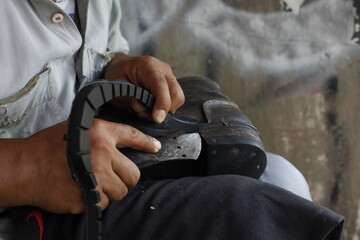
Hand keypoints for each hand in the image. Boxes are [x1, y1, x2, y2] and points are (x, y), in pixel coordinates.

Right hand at [7, 119, 159, 213]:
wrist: (25, 167)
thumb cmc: (48, 147)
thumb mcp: (77, 129)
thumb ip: (101, 136)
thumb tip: (121, 148)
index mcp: (101, 133)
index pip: (132, 136)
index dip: (147, 143)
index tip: (155, 147)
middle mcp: (102, 152)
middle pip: (133, 174)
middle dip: (125, 179)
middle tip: (110, 178)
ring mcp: (97, 175)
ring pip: (121, 192)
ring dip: (110, 192)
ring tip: (92, 183)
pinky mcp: (89, 195)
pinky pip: (104, 203)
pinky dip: (96, 201)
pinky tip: (82, 191)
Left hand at [103, 53, 184, 122]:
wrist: (119, 67)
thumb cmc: (117, 76)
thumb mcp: (117, 88)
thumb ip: (133, 100)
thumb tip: (149, 112)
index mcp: (148, 66)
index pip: (161, 86)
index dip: (162, 104)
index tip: (157, 118)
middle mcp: (163, 70)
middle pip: (177, 95)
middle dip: (164, 110)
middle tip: (148, 114)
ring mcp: (169, 77)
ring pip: (177, 100)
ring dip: (163, 110)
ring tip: (146, 108)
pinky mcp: (170, 85)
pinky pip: (173, 101)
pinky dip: (163, 108)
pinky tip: (150, 105)